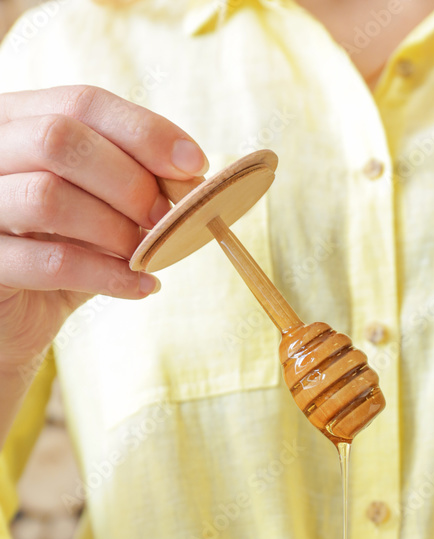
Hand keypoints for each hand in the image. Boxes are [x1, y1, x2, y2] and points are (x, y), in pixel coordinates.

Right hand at [0, 85, 207, 368]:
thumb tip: (193, 176)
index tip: (194, 164)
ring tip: (146, 254)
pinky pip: (50, 263)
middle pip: (59, 139)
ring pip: (48, 197)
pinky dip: (107, 275)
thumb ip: (134, 186)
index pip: (82, 103)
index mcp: (16, 121)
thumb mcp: (99, 208)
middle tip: (167, 218)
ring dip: (114, 228)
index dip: (144, 132)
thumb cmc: (58, 251)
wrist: (16, 318)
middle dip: (129, 180)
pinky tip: (141, 285)